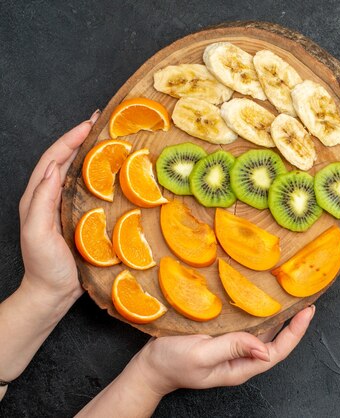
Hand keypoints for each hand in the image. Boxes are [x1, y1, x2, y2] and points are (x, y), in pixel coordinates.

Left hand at [19, 110, 99, 301]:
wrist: (53, 293)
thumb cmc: (44, 265)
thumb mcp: (37, 232)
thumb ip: (42, 201)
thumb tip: (53, 169)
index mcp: (38, 196)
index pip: (54, 158)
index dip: (70, 138)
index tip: (89, 123)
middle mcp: (52, 196)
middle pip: (66, 159)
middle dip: (82, 137)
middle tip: (103, 122)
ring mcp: (67, 206)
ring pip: (79, 171)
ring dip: (92, 152)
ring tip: (111, 139)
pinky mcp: (81, 216)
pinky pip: (91, 189)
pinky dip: (101, 174)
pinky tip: (115, 171)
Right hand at [135, 306, 314, 394]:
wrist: (149, 365)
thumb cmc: (171, 362)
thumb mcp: (201, 355)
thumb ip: (232, 348)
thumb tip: (264, 349)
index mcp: (240, 367)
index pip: (277, 351)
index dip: (295, 332)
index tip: (308, 312)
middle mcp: (241, 357)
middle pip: (275, 340)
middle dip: (292, 320)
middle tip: (304, 296)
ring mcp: (232, 347)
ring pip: (262, 330)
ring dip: (276, 313)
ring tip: (289, 293)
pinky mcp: (223, 336)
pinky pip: (246, 323)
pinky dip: (257, 309)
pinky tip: (259, 294)